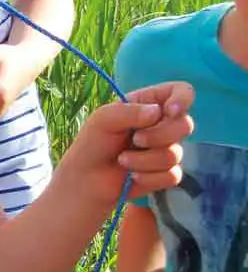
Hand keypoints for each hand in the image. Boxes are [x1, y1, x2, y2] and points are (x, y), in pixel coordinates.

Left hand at [55, 81, 193, 204]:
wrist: (87, 179)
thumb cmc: (92, 143)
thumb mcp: (103, 119)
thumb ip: (129, 111)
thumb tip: (158, 112)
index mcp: (149, 104)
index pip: (181, 91)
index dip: (182, 99)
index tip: (168, 111)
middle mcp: (162, 125)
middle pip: (185, 124)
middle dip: (159, 135)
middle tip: (134, 139)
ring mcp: (166, 149)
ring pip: (176, 153)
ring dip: (145, 160)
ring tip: (123, 160)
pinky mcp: (167, 173)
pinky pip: (172, 175)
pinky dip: (149, 177)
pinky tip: (132, 176)